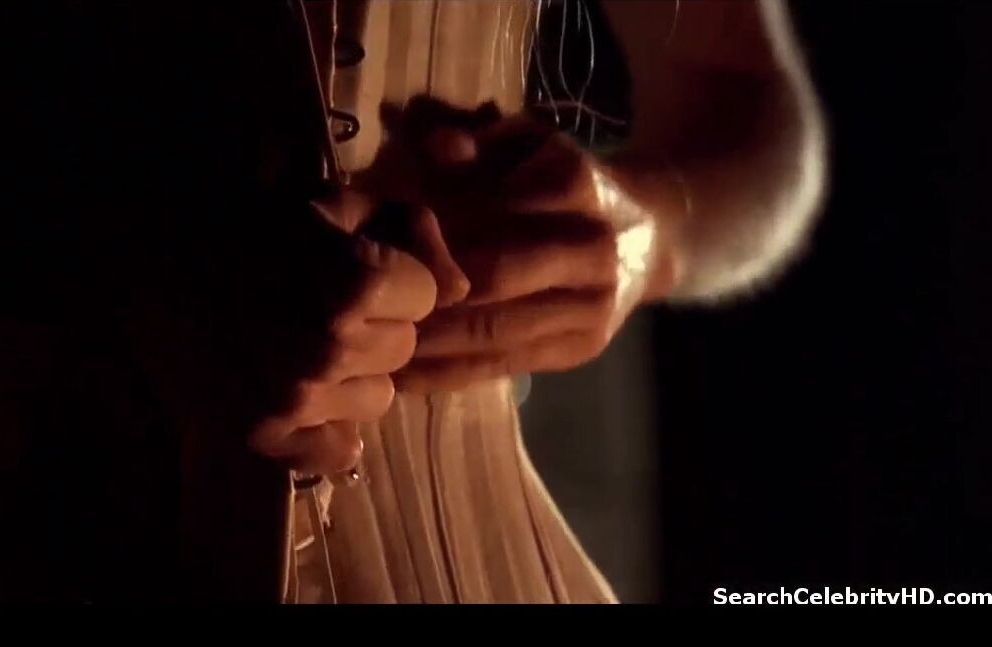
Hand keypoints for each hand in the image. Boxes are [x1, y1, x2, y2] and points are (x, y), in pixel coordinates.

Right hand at [247, 189, 467, 473]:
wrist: (149, 262)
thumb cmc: (251, 222)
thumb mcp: (337, 202)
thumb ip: (414, 232)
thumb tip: (460, 290)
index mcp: (354, 282)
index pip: (425, 297)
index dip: (395, 277)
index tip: (349, 265)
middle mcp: (330, 347)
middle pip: (402, 349)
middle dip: (376, 325)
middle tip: (318, 302)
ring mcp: (296, 398)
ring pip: (375, 398)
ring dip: (352, 374)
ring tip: (300, 341)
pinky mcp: (265, 435)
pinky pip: (337, 449)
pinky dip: (324, 429)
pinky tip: (294, 395)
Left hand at [363, 97, 673, 393]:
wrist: (653, 235)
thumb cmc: (567, 183)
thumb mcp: (533, 143)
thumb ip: (481, 140)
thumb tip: (435, 147)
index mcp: (572, 185)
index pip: (485, 216)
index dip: (426, 239)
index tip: (371, 253)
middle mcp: (588, 248)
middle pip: (488, 279)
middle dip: (420, 296)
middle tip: (359, 307)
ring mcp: (592, 306)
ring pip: (493, 332)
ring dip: (426, 345)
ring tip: (369, 347)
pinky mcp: (583, 348)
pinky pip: (506, 366)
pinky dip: (450, 375)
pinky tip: (405, 377)